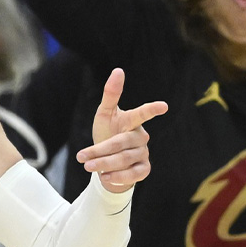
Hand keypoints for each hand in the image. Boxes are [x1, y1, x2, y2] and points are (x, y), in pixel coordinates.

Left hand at [77, 68, 167, 191]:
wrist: (108, 159)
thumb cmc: (107, 132)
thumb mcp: (104, 114)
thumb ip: (111, 94)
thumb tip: (118, 70)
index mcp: (132, 121)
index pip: (142, 114)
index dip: (151, 110)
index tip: (163, 106)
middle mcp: (140, 137)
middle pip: (122, 143)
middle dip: (100, 151)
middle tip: (82, 157)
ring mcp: (144, 153)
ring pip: (125, 159)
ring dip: (104, 164)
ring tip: (88, 167)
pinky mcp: (144, 169)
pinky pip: (134, 174)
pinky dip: (118, 176)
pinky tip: (105, 177)